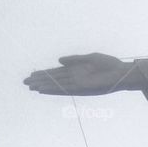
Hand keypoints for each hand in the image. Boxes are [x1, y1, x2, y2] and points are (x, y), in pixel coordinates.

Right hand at [24, 53, 139, 94]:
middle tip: (26, 82)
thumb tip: (59, 61)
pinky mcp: (82, 87)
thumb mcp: (90, 58)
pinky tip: (44, 89)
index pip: (57, 72)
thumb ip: (74, 59)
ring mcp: (77, 83)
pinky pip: (65, 88)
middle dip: (40, 80)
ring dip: (43, 86)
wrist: (121, 72)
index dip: (45, 74)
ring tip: (31, 87)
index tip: (33, 74)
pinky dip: (54, 89)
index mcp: (76, 70)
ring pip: (56, 85)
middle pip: (54, 79)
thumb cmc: (109, 64)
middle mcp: (75, 78)